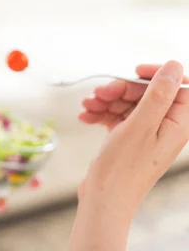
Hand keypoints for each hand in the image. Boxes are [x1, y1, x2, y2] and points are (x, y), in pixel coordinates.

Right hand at [70, 61, 188, 249]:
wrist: (104, 198)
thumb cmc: (123, 167)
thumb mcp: (140, 125)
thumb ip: (158, 95)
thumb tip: (174, 66)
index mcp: (177, 124)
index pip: (178, 86)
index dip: (158, 75)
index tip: (134, 71)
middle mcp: (165, 127)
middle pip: (148, 93)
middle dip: (122, 89)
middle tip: (100, 93)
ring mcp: (146, 133)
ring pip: (129, 103)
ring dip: (107, 100)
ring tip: (88, 105)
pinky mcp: (129, 139)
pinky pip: (117, 116)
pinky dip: (101, 113)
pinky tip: (86, 116)